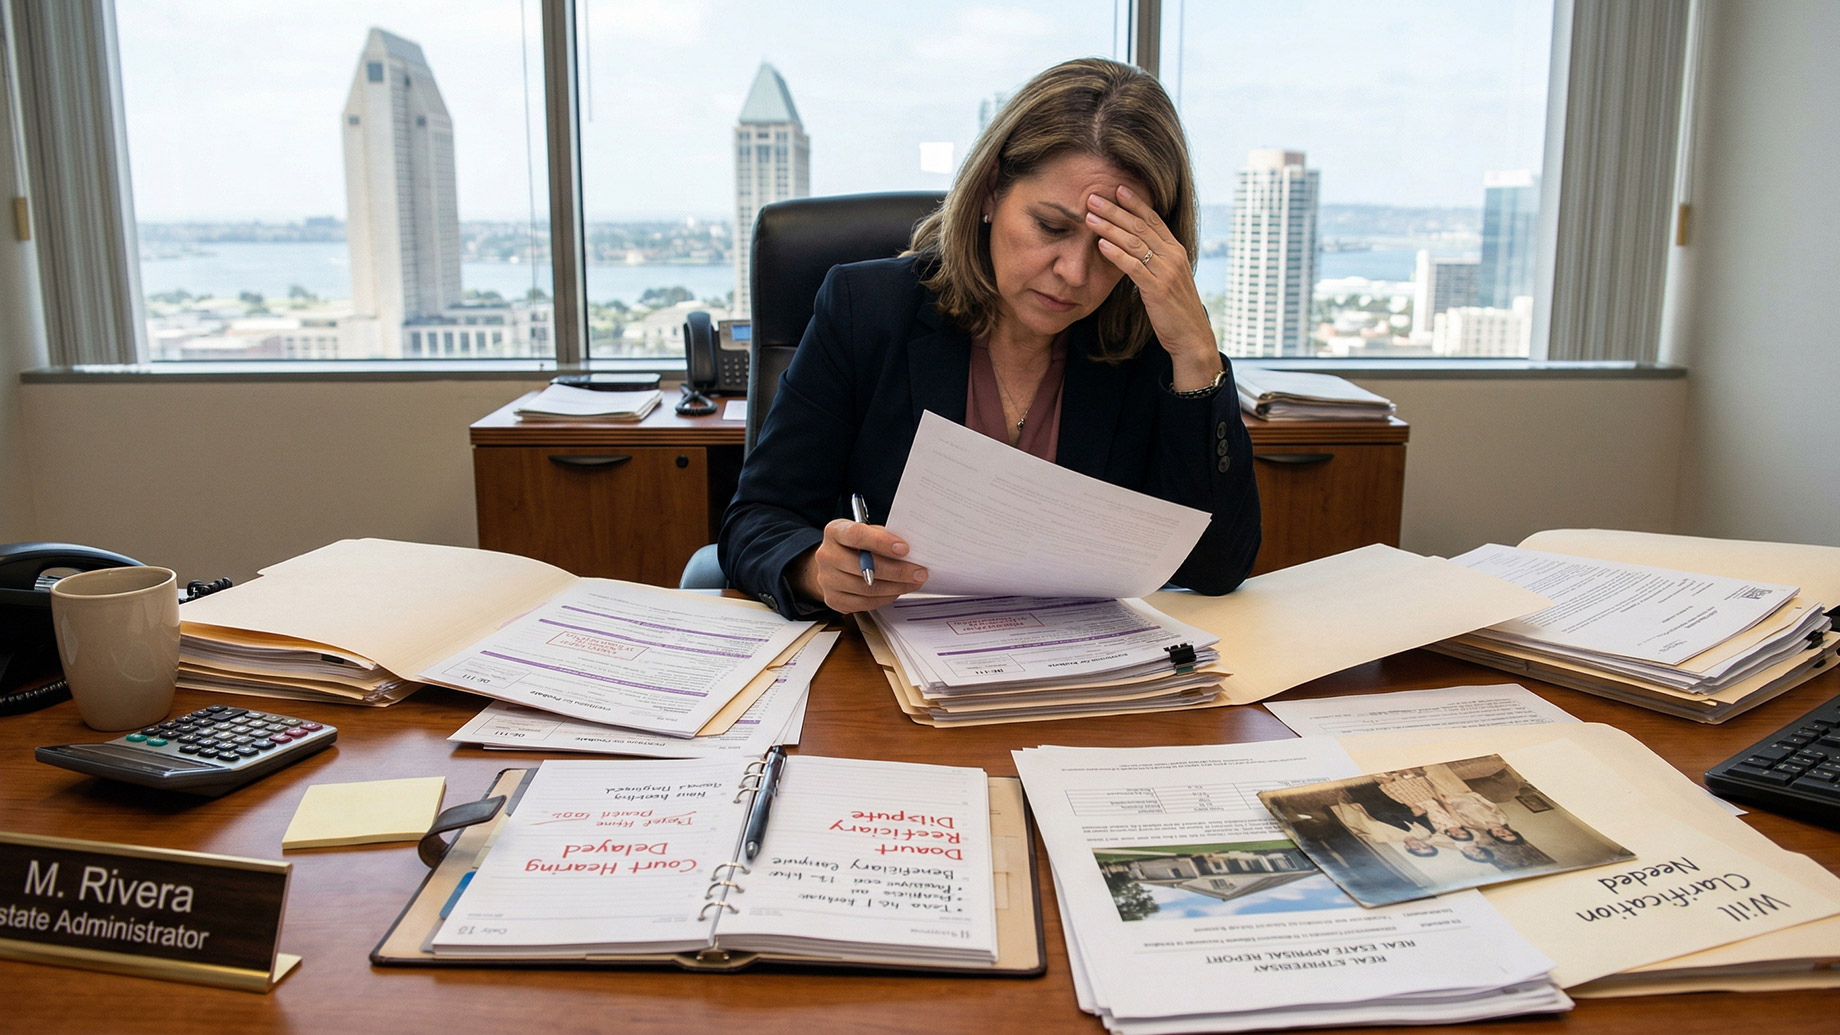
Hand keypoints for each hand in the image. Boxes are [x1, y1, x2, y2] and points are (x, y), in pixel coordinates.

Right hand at [789, 518, 927, 613]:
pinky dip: (885, 598)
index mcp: (835, 531)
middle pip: (865, 567)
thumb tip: (911, 551)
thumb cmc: (856, 546)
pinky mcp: (833, 599)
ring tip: (913, 583)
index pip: (857, 535)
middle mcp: (826, 555)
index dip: (882, 542)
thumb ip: (884, 537)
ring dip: (896, 587)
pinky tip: (897, 590)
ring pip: (867, 588)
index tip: (905, 549)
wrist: (833, 564)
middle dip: (897, 571)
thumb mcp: (868, 532)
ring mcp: (827, 580)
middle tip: (919, 572)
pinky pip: (864, 603)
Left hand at [1086, 185, 1222, 390]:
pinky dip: (1116, 253)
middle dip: (1115, 209)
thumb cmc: (1175, 310)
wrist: (1192, 337)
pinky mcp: (1158, 288)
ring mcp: (1166, 271)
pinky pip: (1134, 266)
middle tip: (1093, 196)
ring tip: (1089, 216)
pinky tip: (1101, 244)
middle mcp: (1173, 256)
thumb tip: (1134, 250)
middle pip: (1140, 226)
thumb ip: (1154, 262)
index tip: (1117, 188)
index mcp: (1176, 251)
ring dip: (1109, 227)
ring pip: (1134, 242)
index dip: (1135, 203)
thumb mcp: (1167, 279)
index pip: (1154, 220)